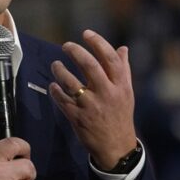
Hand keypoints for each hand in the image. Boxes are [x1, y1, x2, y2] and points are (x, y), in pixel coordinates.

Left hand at [48, 29, 136, 169]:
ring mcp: (91, 106)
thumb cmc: (120, 115)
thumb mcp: (127, 93)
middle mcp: (107, 94)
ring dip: (60, 70)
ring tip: (55, 65)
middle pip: (90, 66)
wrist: (116, 146)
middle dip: (76, 52)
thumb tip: (122, 48)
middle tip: (66, 46)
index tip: (86, 33)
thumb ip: (123, 70)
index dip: (98, 43)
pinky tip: (53, 85)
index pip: (110, 59)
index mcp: (121, 86)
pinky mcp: (77, 118)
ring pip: (71, 82)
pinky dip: (55, 90)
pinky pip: (62, 99)